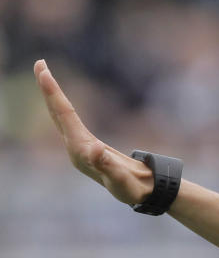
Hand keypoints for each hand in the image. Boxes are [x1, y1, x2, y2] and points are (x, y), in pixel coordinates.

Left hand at [33, 59, 153, 204]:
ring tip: (46, 75)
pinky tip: (60, 100)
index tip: (44, 71)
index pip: (64, 115)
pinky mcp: (85, 146)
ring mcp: (78, 146)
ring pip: (60, 115)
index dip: (54, 93)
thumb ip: (108, 165)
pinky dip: (62, 105)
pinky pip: (68, 120)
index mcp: (80, 150)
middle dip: (47, 89)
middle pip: (56, 112)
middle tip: (39, 64)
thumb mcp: (122, 179)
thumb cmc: (132, 188)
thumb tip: (96, 148)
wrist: (139, 194)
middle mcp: (74, 146)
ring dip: (52, 95)